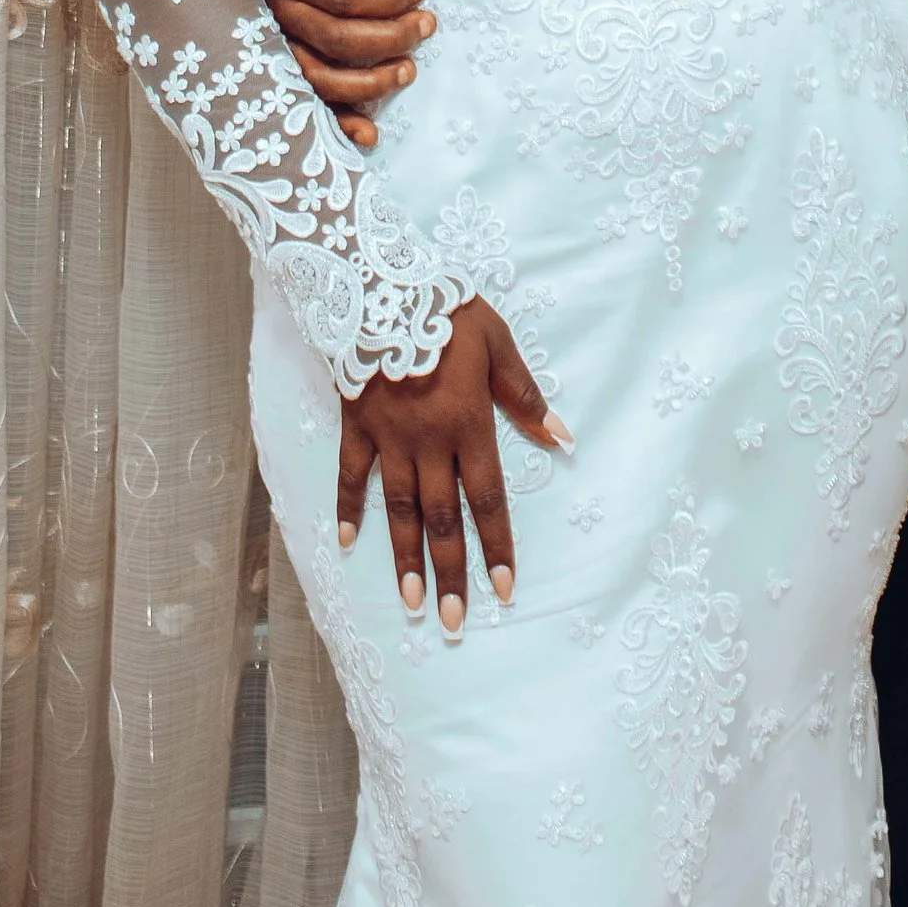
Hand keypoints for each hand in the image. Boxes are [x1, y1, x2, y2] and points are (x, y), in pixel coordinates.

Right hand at [238, 0, 433, 145]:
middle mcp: (279, 13)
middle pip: (336, 41)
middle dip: (388, 38)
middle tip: (428, 24)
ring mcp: (280, 43)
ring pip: (322, 78)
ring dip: (369, 83)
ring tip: (410, 69)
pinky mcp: (285, 61)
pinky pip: (308, 100)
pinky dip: (337, 122)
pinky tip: (369, 136)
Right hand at [339, 298, 567, 627]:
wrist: (379, 286)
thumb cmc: (448, 313)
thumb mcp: (499, 345)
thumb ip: (526, 397)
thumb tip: (562, 437)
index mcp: (469, 425)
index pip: (488, 499)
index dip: (498, 545)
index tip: (505, 588)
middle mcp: (429, 443)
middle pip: (443, 519)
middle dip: (451, 572)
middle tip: (454, 620)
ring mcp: (389, 439)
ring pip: (400, 510)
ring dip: (406, 558)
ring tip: (411, 602)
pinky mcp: (356, 427)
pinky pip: (351, 476)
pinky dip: (349, 510)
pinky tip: (345, 544)